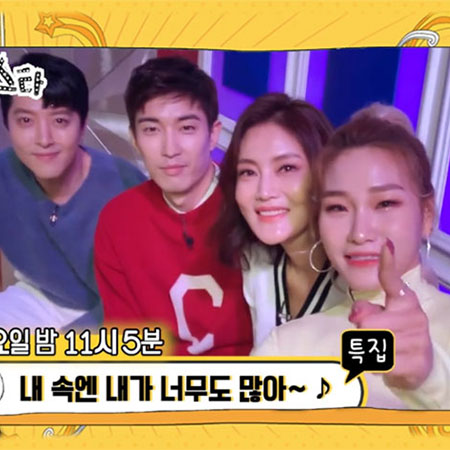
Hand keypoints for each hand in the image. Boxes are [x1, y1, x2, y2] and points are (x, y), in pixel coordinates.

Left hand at [348, 238, 432, 389]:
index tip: (385, 245)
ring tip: (382, 349)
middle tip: (374, 336)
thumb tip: (356, 316)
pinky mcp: (416, 362)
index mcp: (405, 300)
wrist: (419, 365)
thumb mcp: (378, 317)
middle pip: (366, 322)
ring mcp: (417, 339)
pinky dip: (374, 365)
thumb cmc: (393, 333)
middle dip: (362, 331)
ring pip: (371, 342)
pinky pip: (379, 362)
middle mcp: (414, 316)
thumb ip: (364, 310)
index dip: (387, 263)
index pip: (392, 280)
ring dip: (368, 348)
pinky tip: (387, 363)